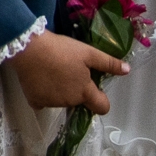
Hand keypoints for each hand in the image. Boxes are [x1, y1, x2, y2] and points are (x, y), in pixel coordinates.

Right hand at [7, 30, 127, 113]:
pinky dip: (42, 95)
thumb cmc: (60, 49)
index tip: (94, 89)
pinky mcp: (34, 101)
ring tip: (52, 71)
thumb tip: (127, 70)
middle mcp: (70, 101)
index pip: (102, 107)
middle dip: (76, 90)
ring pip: (61, 101)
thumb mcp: (87, 52)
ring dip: (60, 91)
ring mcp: (51, 103)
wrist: (28, 48)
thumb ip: (108, 63)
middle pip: (78, 101)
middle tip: (67, 70)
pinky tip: (39, 81)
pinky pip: (42, 102)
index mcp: (85, 91)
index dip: (101, 100)